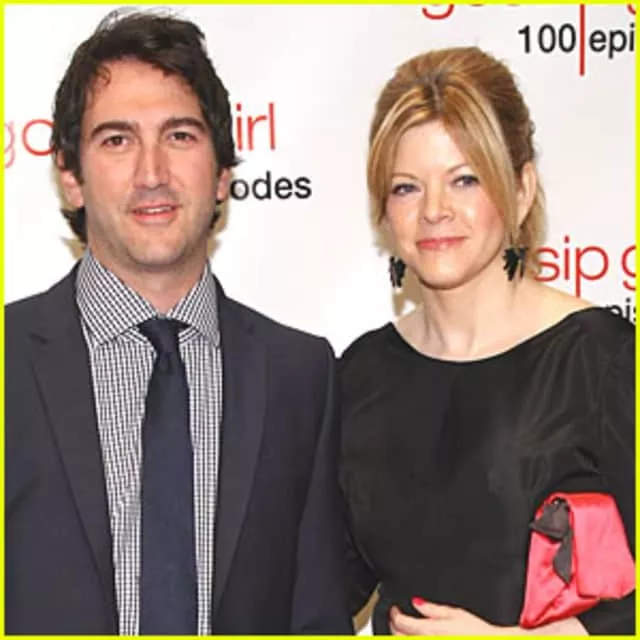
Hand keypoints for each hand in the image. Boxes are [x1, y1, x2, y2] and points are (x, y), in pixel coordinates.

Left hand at [389, 598, 513, 635]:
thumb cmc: (478, 633)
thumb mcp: (455, 614)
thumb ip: (433, 609)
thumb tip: (417, 602)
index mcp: (429, 631)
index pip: (401, 623)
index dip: (394, 614)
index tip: (395, 609)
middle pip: (398, 637)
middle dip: (394, 626)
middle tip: (396, 618)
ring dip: (401, 637)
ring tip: (403, 630)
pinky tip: (417, 637)